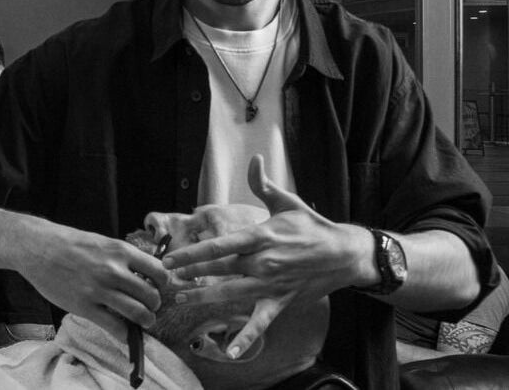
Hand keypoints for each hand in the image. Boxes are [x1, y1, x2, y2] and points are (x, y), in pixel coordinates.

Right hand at [15, 220, 169, 327]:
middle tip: (149, 308)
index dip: (162, 284)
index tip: (157, 288)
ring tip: (143, 322)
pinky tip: (122, 332)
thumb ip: (121, 258)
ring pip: (138, 313)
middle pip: (151, 295)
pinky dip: (124, 334)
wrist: (37, 247)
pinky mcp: (84, 306)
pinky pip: (114, 326)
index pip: (159, 271)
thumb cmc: (68, 243)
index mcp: (120, 251)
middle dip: (154, 305)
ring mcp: (99, 289)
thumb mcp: (101, 242)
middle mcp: (113, 270)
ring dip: (145, 321)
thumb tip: (142, 276)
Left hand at [160, 156, 370, 358]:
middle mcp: (263, 262)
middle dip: (190, 274)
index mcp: (260, 236)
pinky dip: (245, 338)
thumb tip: (255, 158)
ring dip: (204, 299)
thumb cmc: (312, 226)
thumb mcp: (287, 202)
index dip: (192, 253)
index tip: (170, 258)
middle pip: (219, 270)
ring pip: (231, 294)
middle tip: (165, 278)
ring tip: (180, 300)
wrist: (346, 254)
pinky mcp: (281, 301)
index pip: (219, 246)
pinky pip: (260, 322)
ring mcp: (271, 284)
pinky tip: (229, 352)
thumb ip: (263, 183)